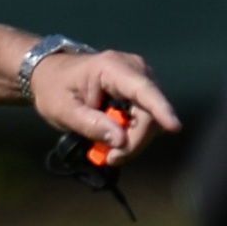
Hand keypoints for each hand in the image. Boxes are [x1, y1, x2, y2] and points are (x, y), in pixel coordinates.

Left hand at [29, 49, 180, 160]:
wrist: (52, 75)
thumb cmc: (55, 89)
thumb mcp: (64, 111)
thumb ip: (91, 125)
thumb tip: (121, 141)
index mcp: (112, 67)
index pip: (143, 90)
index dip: (160, 109)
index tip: (174, 126)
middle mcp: (134, 69)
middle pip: (149, 113)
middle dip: (133, 141)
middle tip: (109, 158)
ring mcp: (140, 79)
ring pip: (151, 120)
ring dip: (132, 141)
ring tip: (106, 150)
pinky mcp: (140, 92)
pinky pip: (146, 119)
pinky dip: (131, 134)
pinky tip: (113, 137)